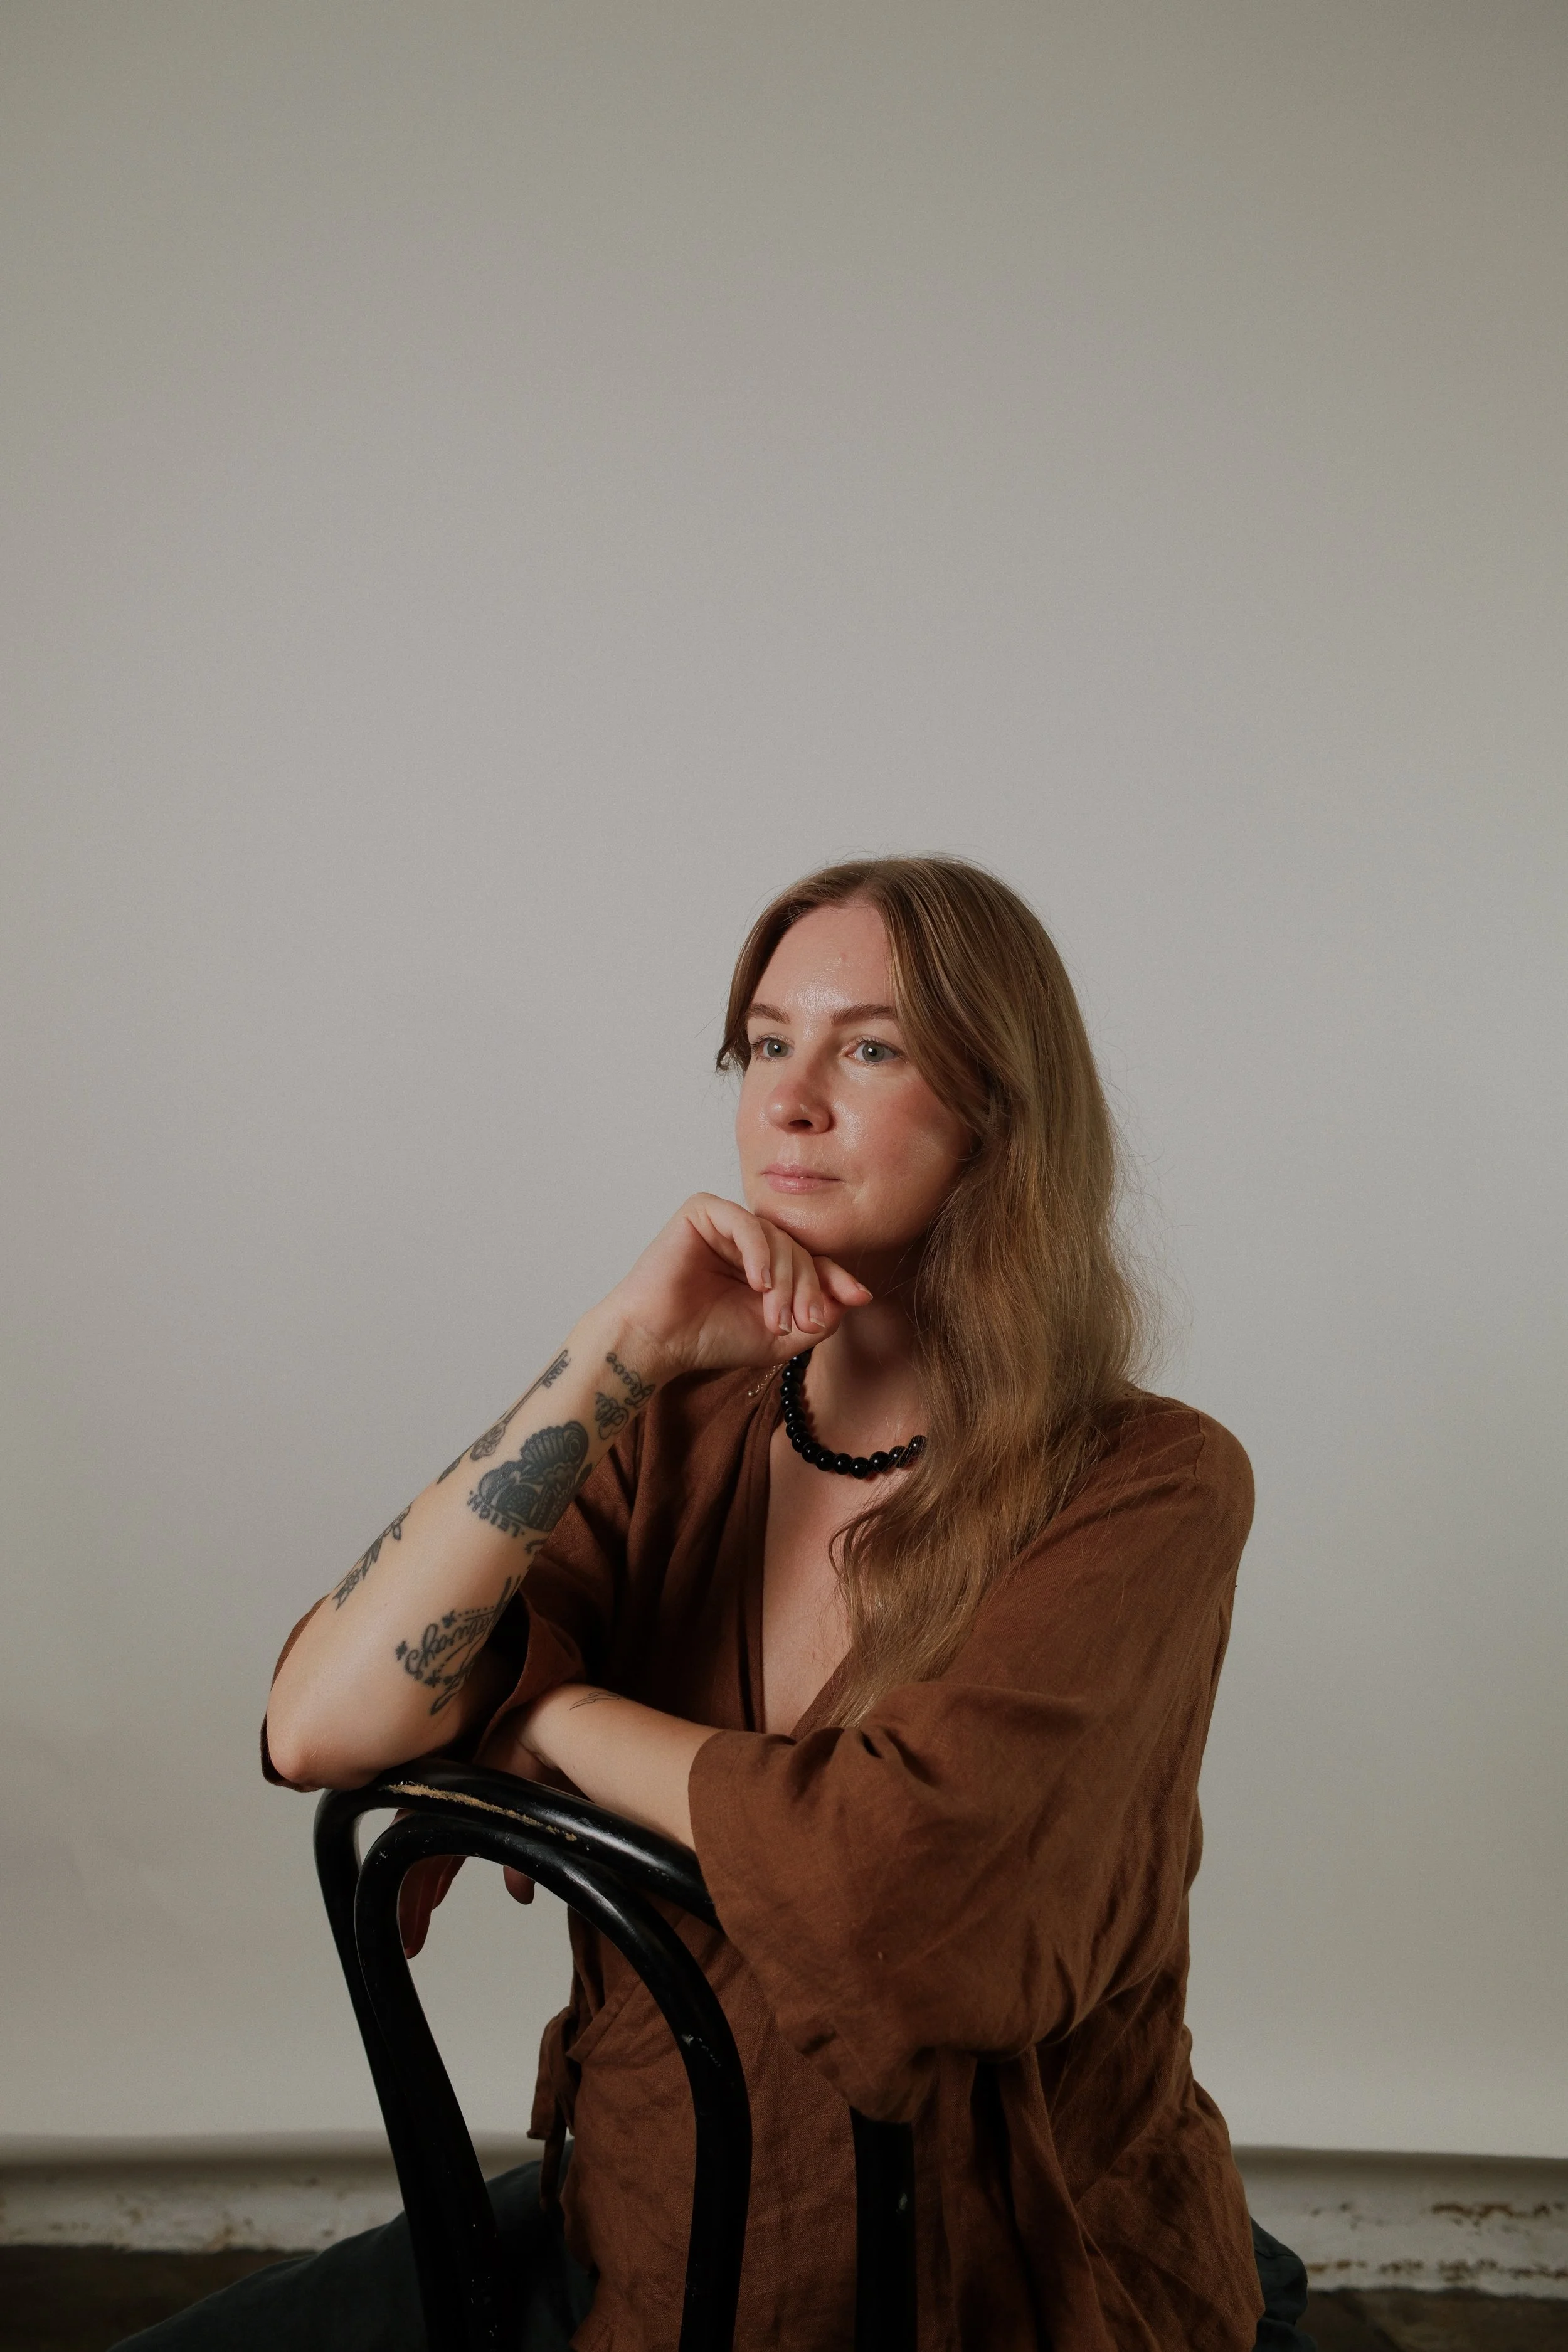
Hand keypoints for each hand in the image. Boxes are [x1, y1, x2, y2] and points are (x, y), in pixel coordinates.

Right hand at [600, 1194, 870, 1386]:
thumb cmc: (708, 1339)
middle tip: (804, 1323)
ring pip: (776, 1238)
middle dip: (807, 1289)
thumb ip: (817, 1320)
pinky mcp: (702, 1212)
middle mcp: (749, 1239)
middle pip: (798, 1251)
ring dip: (784, 1280)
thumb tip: (853, 1298)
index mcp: (766, 1264)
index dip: (836, 1278)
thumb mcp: (778, 1338)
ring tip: (775, 1317)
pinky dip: (759, 1254)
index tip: (858, 1297)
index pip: (811, 1261)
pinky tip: (758, 1284)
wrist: (656, 1342)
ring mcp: (726, 1223)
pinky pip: (745, 1224)